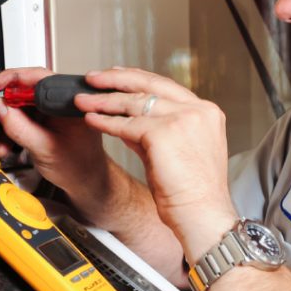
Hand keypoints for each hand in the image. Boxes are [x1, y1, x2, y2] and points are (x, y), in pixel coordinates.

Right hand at [0, 67, 116, 226]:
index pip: (38, 78)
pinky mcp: (43, 122)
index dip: (11, 80)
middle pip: (22, 92)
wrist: (87, 183)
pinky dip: (6, 131)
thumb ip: (19, 127)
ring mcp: (51, 112)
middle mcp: (60, 102)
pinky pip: (19, 120)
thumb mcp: (44, 148)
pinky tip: (0, 144)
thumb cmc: (79, 166)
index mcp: (69, 101)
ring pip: (17, 107)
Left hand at [78, 68, 237, 260]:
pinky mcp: (164, 133)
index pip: (166, 86)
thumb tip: (127, 119)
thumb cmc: (195, 193)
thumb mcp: (177, 152)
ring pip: (134, 102)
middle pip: (150, 84)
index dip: (138, 79)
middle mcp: (197, 110)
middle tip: (94, 77)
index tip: (118, 75)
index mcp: (206, 112)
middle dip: (117, 78)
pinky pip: (126, 124)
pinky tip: (92, 120)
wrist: (203, 215)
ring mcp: (182, 119)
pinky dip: (105, 122)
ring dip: (104, 100)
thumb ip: (153, 132)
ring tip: (83, 100)